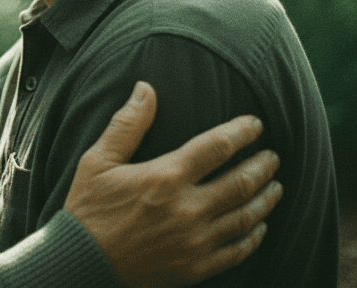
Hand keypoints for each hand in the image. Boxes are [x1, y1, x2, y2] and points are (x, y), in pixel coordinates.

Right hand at [64, 82, 282, 286]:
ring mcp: (195, 241)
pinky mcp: (194, 267)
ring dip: (265, 199)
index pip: (217, 147)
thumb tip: (146, 88)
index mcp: (166, 177)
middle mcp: (187, 208)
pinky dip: (252, 237)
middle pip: (240, 182)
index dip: (241, 132)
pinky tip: (259, 227)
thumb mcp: (98, 159)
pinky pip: (236, 251)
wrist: (81, 261)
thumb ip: (127, 124)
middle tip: (273, 156)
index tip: (256, 124)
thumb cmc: (88, 207)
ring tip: (275, 186)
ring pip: (245, 217)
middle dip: (262, 166)